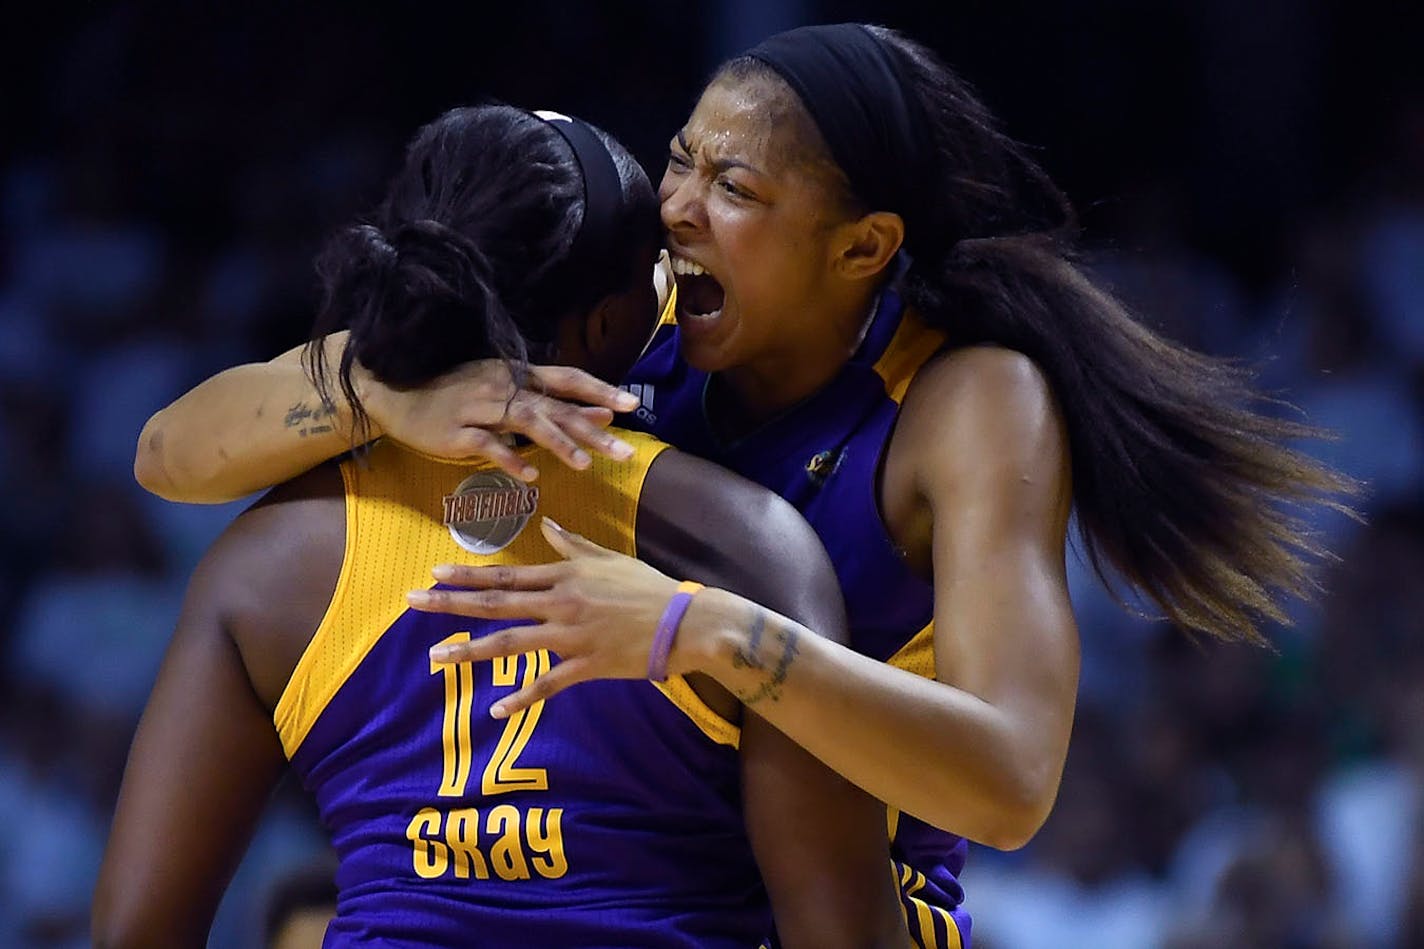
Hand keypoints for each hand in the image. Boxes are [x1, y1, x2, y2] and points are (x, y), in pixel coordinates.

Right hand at [358, 360, 640, 480]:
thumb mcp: (505, 392)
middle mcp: (502, 387)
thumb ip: (550, 403)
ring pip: (526, 422)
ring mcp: (477, 407)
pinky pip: (487, 445)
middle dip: (592, 429)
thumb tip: (602, 413)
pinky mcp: (455, 431)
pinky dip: (510, 460)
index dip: (599, 391)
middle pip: (554, 406)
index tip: (632, 405)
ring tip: (584, 465)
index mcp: (517, 374)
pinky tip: (530, 476)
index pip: (567, 379)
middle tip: (624, 450)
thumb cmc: (455, 393)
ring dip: (557, 443)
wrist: (394, 392)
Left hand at [407, 518, 686, 716]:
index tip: (435, 573)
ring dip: (471, 651)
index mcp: (566, 576)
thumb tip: (546, 526)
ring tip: (436, 657)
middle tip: (413, 601)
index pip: (508, 575)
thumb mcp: (609, 558)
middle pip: (497, 603)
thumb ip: (573, 545)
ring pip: (512, 644)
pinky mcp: (587, 665)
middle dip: (452, 603)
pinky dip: (522, 698)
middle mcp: (562, 603)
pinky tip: (496, 709)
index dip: (469, 575)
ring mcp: (572, 636)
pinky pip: (547, 684)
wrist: (685, 622)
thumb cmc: (648, 588)